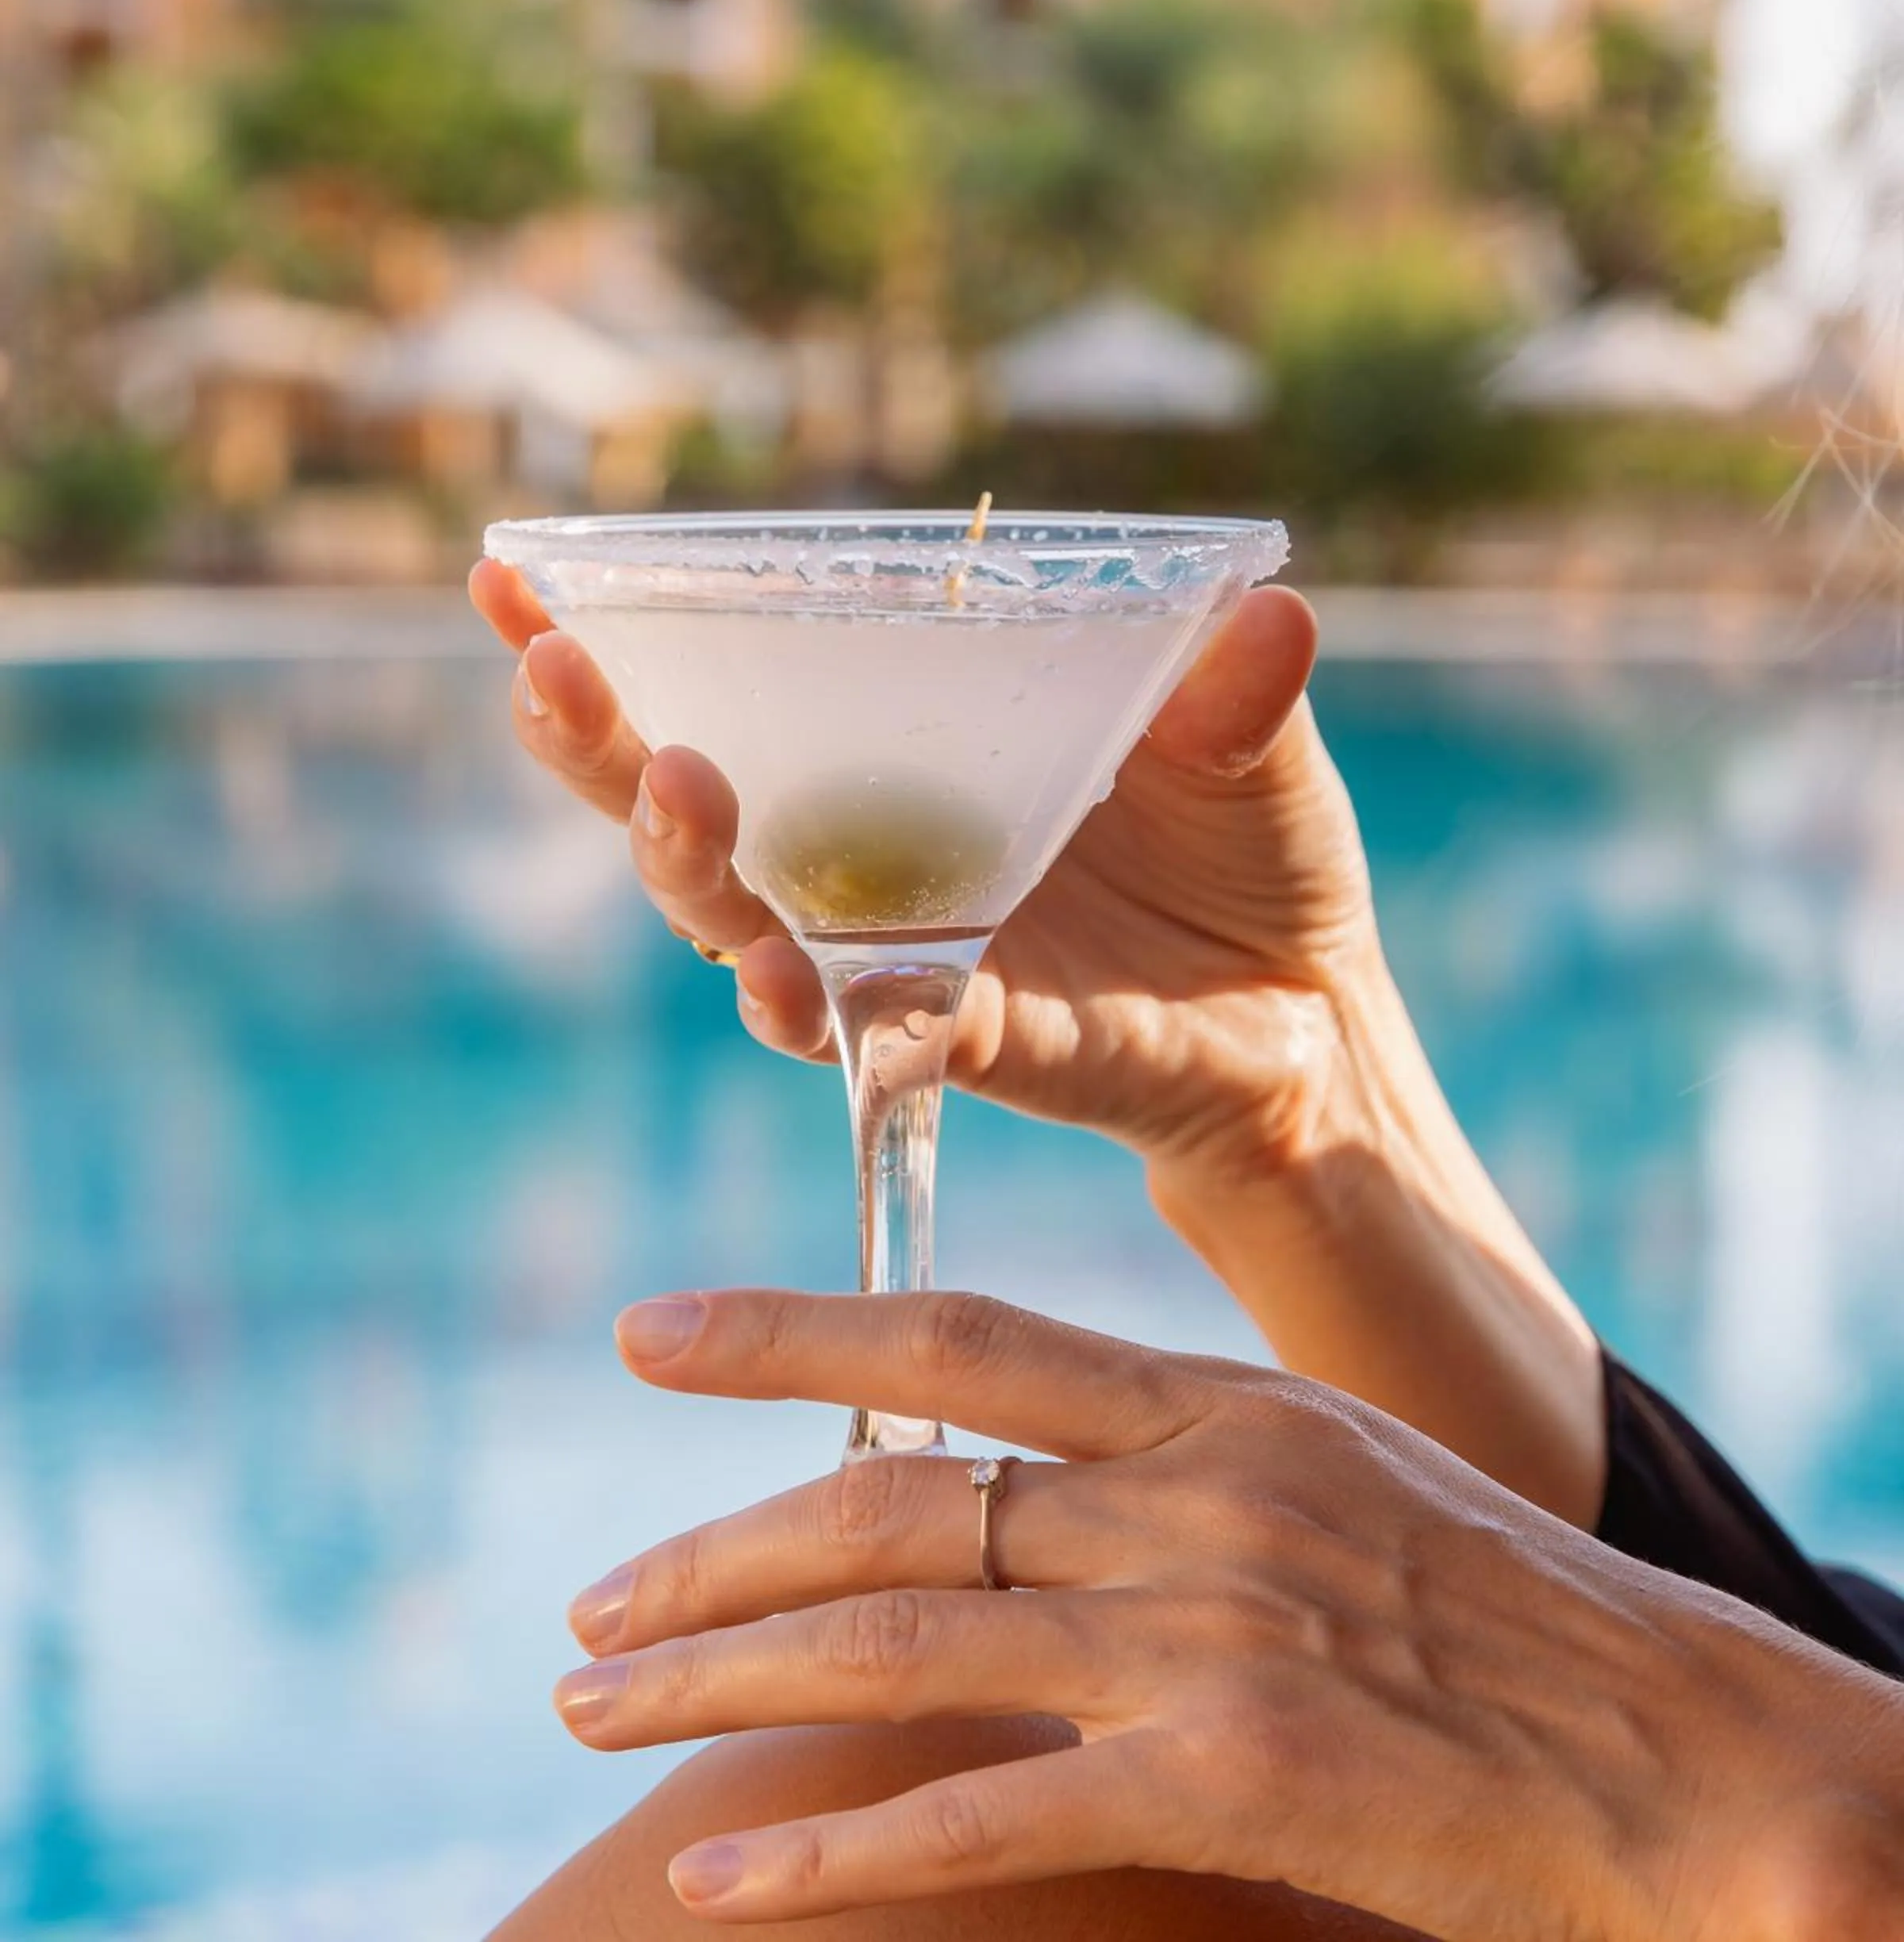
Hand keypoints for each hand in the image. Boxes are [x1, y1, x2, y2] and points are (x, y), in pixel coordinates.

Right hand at [470, 557, 1603, 1521]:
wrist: (1308, 1012)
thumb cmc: (1250, 856)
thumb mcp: (1245, 748)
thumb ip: (1232, 688)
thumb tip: (1273, 608)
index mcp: (895, 757)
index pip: (724, 690)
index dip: (611, 640)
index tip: (509, 571)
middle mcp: (861, 861)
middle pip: (682, 811)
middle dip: (598, 745)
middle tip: (546, 666)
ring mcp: (895, 955)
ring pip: (743, 923)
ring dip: (690, 862)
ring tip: (676, 787)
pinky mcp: (959, 1040)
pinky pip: (863, 1033)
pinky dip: (822, 1006)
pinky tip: (792, 977)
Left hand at [547, 1290, 1902, 1936]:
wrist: (1694, 1759)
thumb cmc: (1518, 1631)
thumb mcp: (1342, 1487)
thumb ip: (1183, 1473)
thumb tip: (1029, 1490)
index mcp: (1220, 1406)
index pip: (962, 1339)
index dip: (792, 1330)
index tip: (651, 1335)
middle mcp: (1194, 1495)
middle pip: (889, 1504)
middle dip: (711, 1551)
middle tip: (586, 1608)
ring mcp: (1206, 1632)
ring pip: (898, 1641)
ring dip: (718, 1676)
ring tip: (590, 1714)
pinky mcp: (1230, 1782)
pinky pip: (982, 1817)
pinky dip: (835, 1852)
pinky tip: (721, 1884)